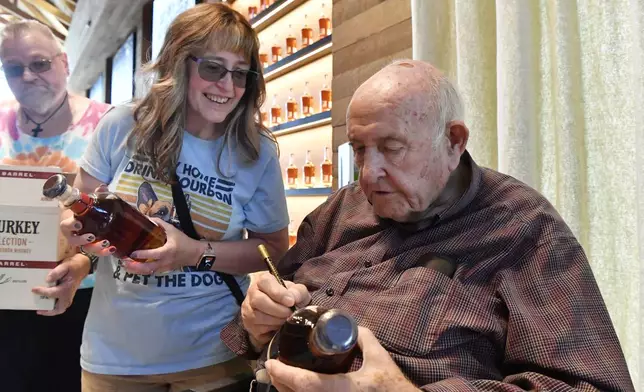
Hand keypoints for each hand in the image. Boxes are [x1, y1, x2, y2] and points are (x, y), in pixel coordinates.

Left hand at [31, 253, 89, 315]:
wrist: (82, 266)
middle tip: (39, 310)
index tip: (33, 289)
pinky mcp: (67, 295)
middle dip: (49, 311)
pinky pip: (61, 304)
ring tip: (41, 309)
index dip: (42, 292)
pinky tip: (47, 303)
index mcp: (67, 288)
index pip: (53, 293)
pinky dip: (54, 307)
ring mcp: (69, 296)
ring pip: (61, 308)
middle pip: (60, 308)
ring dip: (51, 310)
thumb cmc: (73, 266)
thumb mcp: (65, 266)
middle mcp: (68, 294)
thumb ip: (57, 272)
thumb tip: (47, 279)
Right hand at [59, 184, 114, 256]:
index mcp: (70, 222)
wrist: (91, 215)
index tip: (79, 224)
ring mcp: (84, 242)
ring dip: (96, 248)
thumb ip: (97, 194)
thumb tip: (102, 186)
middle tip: (92, 236)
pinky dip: (104, 252)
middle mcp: (74, 234)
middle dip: (82, 240)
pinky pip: (97, 252)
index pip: (65, 225)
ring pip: (86, 249)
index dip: (71, 225)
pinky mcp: (93, 246)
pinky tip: (113, 248)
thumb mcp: (92, 201)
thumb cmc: (88, 208)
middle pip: (74, 241)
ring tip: (106, 243)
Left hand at [123, 218, 196, 274]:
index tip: (131, 253)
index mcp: (166, 251)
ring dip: (137, 271)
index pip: (152, 255)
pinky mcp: (165, 270)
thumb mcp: (173, 230)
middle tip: (124, 262)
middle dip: (134, 267)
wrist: (195, 253)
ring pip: (148, 272)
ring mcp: (164, 268)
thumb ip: (160, 224)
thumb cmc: (184, 241)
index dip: (140, 255)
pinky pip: (152, 273)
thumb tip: (147, 218)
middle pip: (147, 268)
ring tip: (126, 267)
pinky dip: (143, 271)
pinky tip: (136, 269)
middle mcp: (164, 261)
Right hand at [242, 272, 310, 349]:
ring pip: (257, 316)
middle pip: (258, 300)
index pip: (265, 282)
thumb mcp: (298, 292)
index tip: (291, 302)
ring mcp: (248, 310)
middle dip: (278, 309)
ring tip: (285, 319)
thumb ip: (298, 292)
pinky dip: (271, 329)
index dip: (278, 293)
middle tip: (289, 313)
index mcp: (263, 281)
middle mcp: (252, 293)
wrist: (284, 312)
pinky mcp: (249, 326)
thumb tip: (292, 299)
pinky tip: (278, 326)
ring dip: (276, 320)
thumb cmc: (290, 298)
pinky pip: (258, 329)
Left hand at [265, 327, 417, 391]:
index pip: (306, 383)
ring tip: (280, 375)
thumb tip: (347, 324)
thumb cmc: (391, 384)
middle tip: (272, 366)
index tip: (271, 362)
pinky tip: (295, 387)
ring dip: (286, 390)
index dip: (285, 373)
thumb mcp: (379, 357)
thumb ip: (362, 336)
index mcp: (342, 388)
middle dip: (279, 382)